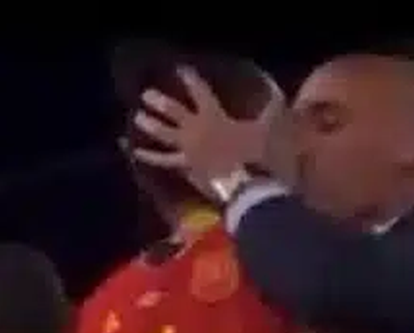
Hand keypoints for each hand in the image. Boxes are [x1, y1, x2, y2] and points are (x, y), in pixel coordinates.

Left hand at [131, 67, 291, 195]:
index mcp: (215, 116)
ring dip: (150, 125)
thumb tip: (279, 95)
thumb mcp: (267, 127)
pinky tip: (135, 152)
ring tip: (137, 117)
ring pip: (164, 134)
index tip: (180, 68)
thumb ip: (270, 110)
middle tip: (146, 94)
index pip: (200, 92)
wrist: (245, 183)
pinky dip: (150, 156)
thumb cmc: (256, 154)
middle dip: (160, 101)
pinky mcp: (185, 165)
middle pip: (174, 111)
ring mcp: (187, 148)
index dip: (190, 79)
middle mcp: (196, 128)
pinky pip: (164, 160)